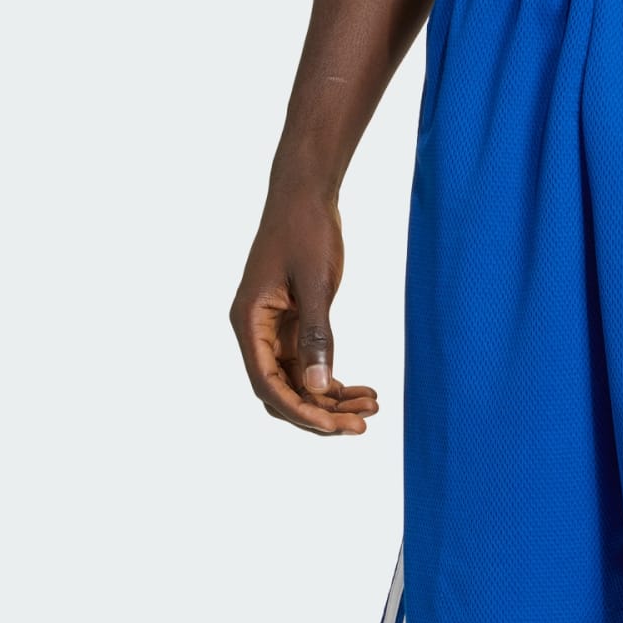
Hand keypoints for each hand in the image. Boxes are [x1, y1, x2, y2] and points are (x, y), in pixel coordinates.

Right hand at [228, 187, 379, 434]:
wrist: (306, 195)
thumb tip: (320, 389)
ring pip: (299, 384)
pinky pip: (310, 367)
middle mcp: (256, 332)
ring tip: (373, 408)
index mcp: (249, 323)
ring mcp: (274, 331)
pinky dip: (335, 383)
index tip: (338, 426)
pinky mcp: (293, 326)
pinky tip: (364, 391)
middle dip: (321, 414)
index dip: (302, 412)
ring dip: (333, 401)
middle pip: (283, 392)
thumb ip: (317, 337)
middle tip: (363, 424)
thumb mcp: (315, 284)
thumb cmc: (305, 231)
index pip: (268, 384)